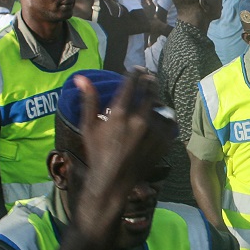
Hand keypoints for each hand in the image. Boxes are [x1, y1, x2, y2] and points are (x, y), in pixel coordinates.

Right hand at [70, 72, 172, 241]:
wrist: (114, 180)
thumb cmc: (97, 153)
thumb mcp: (89, 126)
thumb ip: (89, 100)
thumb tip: (81, 77)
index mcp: (120, 113)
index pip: (132, 83)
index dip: (135, 73)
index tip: (136, 69)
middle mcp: (139, 119)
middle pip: (150, 90)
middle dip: (149, 81)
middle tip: (148, 77)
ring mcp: (154, 131)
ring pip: (161, 106)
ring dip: (157, 99)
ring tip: (153, 98)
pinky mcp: (164, 141)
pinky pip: (169, 122)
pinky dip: (165, 118)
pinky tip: (160, 116)